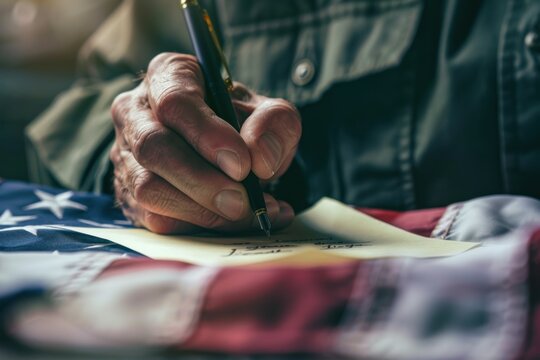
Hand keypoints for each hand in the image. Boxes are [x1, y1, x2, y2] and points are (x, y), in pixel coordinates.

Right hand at [110, 53, 301, 233]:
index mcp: (168, 75)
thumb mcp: (269, 114)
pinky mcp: (128, 192)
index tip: (242, 164)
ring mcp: (126, 154)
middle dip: (202, 181)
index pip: (175, 101)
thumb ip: (274, 125)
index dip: (207, 135)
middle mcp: (136, 111)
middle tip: (243, 200)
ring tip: (249, 213)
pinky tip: (234, 223)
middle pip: (154, 148)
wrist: (224, 150)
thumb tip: (260, 159)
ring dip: (202, 210)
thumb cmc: (241, 124)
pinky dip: (199, 227)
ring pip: (148, 188)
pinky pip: (154, 218)